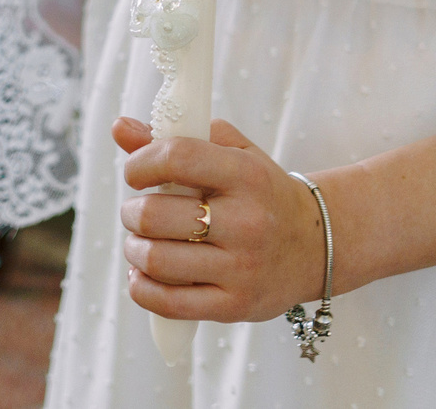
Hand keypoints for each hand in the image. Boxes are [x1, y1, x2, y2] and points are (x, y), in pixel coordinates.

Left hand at [113, 115, 336, 323]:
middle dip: (132, 212)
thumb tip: (121, 128)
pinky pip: (168, 303)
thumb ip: (177, 136)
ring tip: (141, 242)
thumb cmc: (262, 192)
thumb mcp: (232, 154)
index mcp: (247, 175)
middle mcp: (248, 222)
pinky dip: (142, 287)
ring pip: (156, 260)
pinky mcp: (235, 306)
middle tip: (138, 212)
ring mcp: (242, 268)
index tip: (136, 173)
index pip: (177, 158)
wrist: (314, 244)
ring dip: (134, 249)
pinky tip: (144, 274)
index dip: (140, 163)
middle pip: (156, 215)